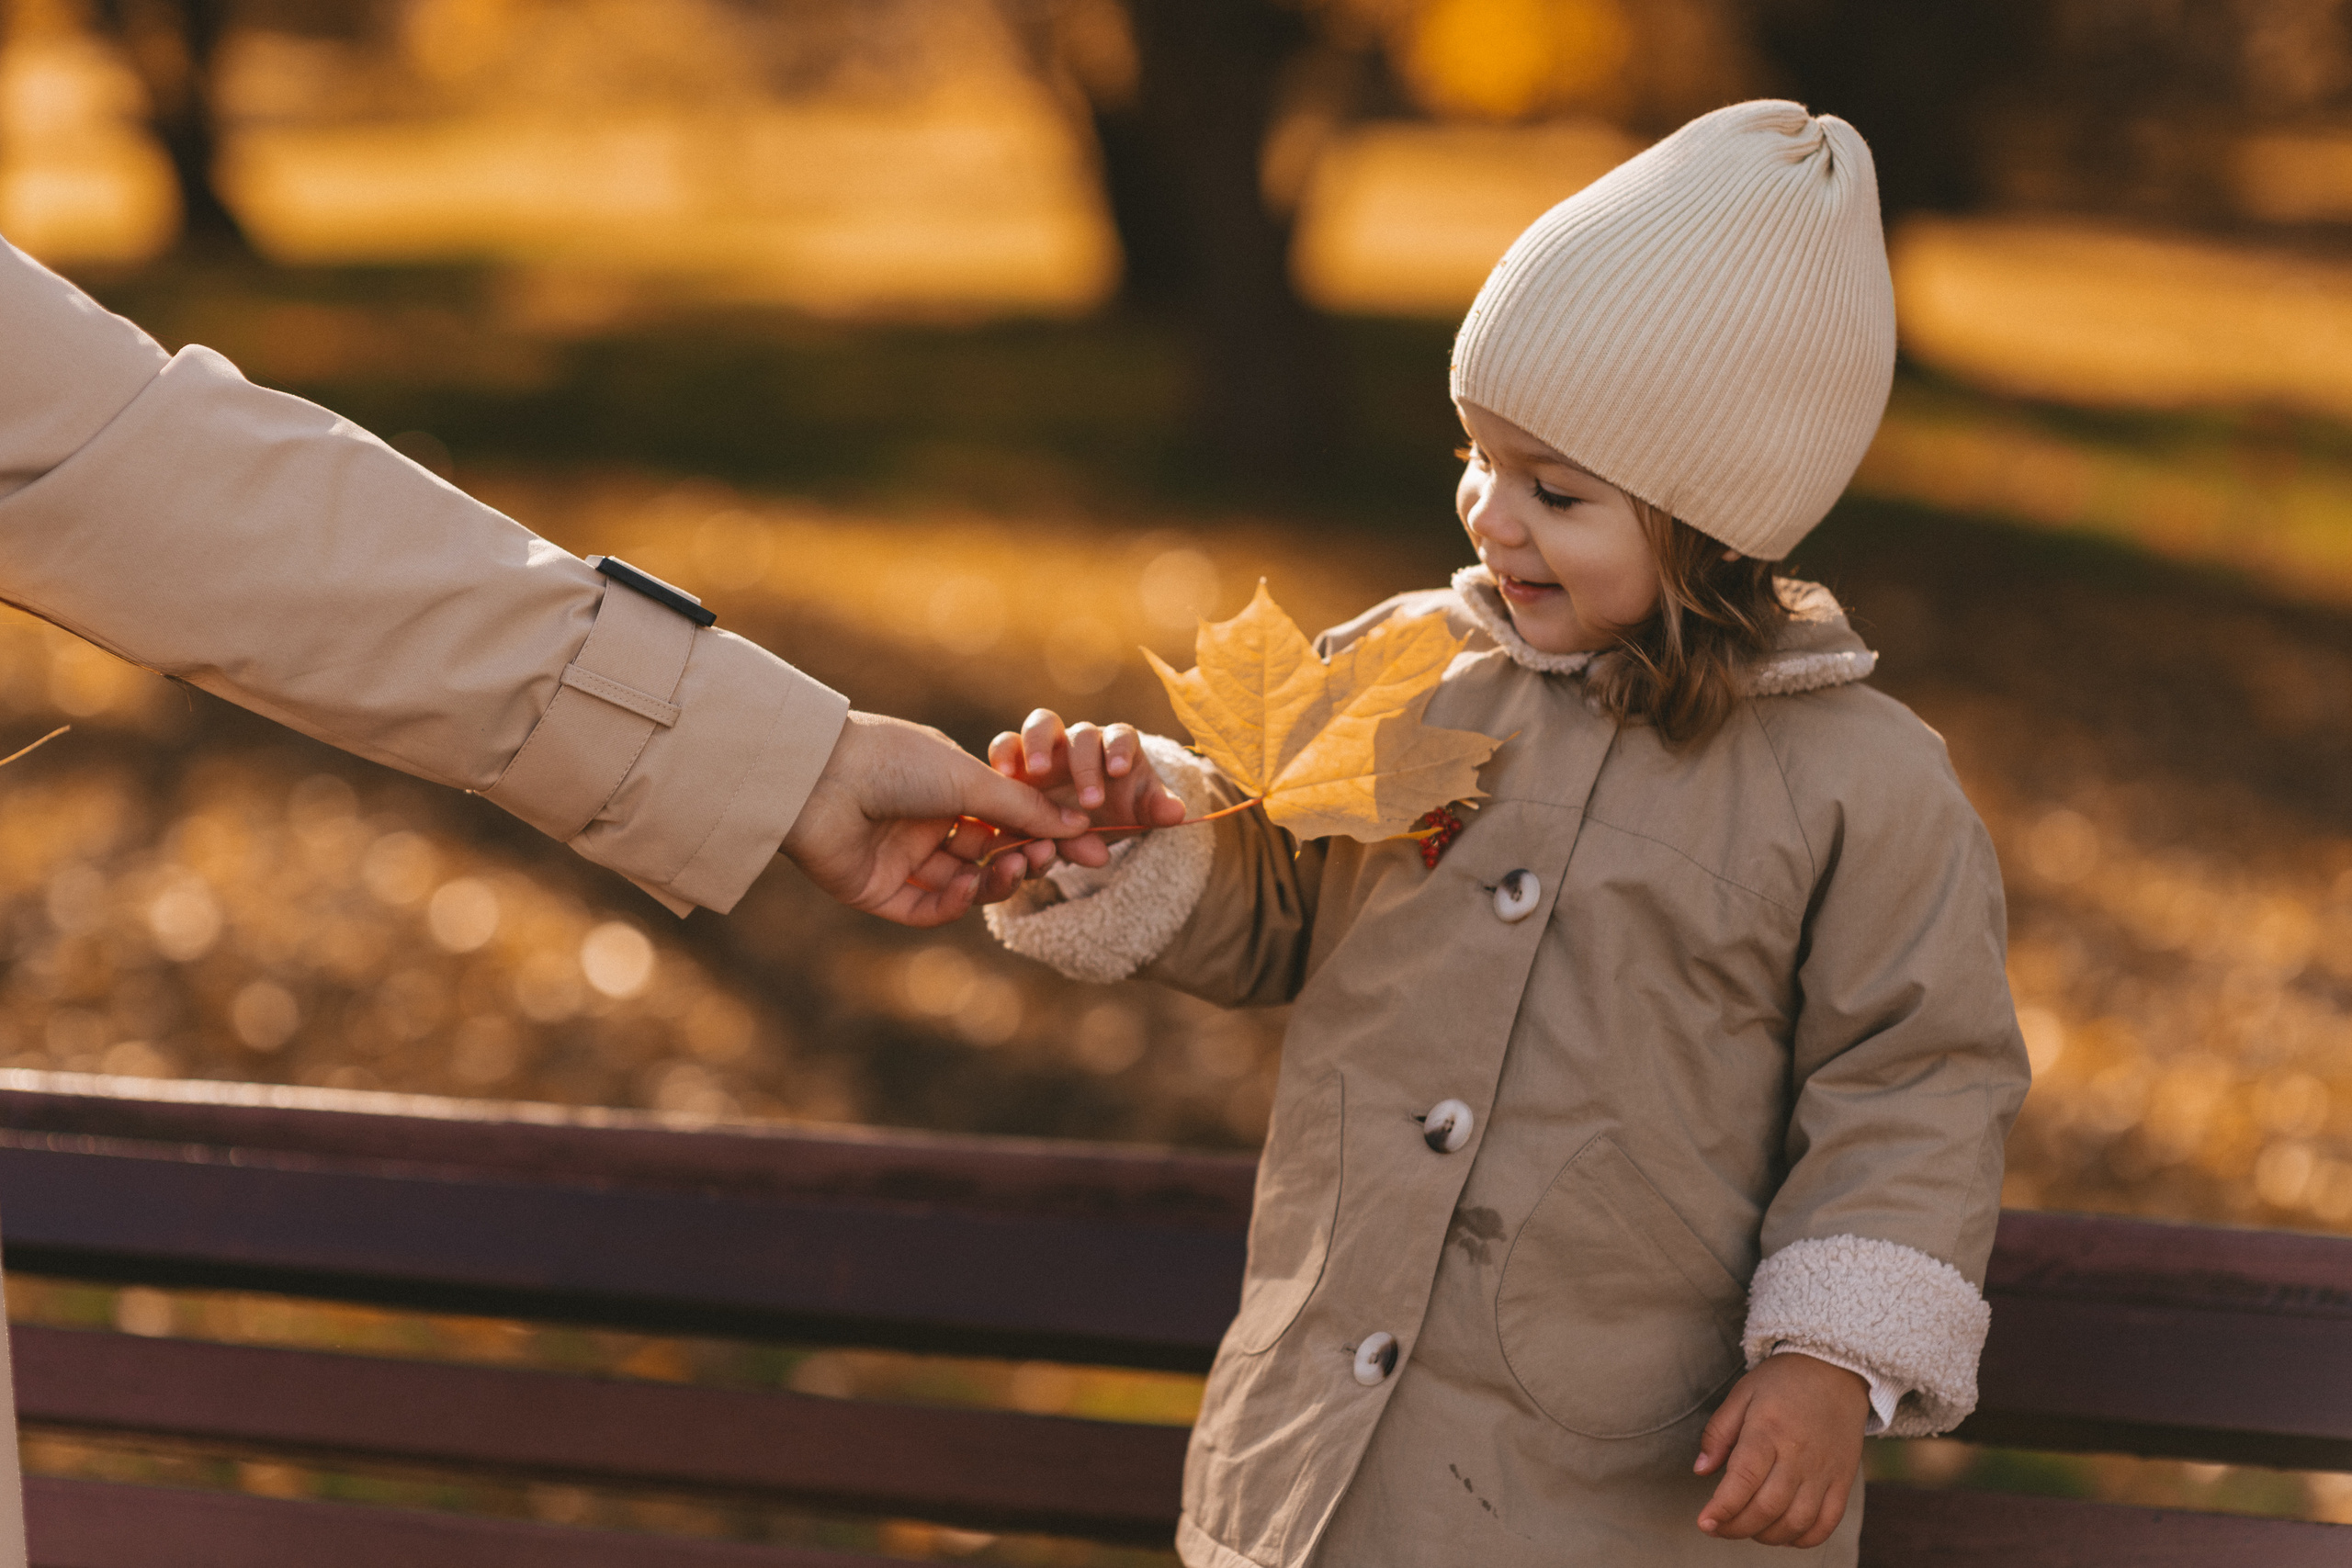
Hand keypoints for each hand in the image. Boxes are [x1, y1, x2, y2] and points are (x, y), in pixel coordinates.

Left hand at [781, 711, 1085, 926]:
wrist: (819, 778)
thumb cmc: (894, 761)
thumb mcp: (970, 779)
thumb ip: (1023, 807)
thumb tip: (1078, 826)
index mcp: (946, 787)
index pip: (1006, 819)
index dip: (1044, 834)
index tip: (1089, 848)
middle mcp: (924, 823)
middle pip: (989, 855)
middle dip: (1022, 859)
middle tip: (1046, 861)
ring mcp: (900, 859)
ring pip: (962, 884)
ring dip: (993, 882)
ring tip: (1012, 870)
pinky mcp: (877, 891)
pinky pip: (926, 908)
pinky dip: (953, 904)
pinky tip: (966, 886)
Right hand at [988, 709, 1186, 870]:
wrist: (1082, 826)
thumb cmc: (1115, 811)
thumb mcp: (1137, 814)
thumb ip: (1153, 811)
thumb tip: (1177, 813)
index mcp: (1115, 747)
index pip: (1120, 736)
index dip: (1119, 749)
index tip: (1119, 772)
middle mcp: (1080, 741)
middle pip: (1081, 733)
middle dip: (1085, 764)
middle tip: (1090, 801)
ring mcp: (1047, 747)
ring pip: (1039, 726)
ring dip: (1037, 745)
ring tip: (1035, 773)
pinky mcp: (1016, 761)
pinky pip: (1006, 746)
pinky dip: (1003, 754)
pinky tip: (1002, 775)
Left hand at [1692, 1352, 1868, 1546]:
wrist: (1836, 1369)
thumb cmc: (1783, 1381)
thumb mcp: (1742, 1394)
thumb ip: (1718, 1433)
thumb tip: (1701, 1470)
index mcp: (1768, 1430)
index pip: (1743, 1479)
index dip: (1722, 1508)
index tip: (1705, 1522)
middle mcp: (1798, 1455)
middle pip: (1767, 1507)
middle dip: (1737, 1527)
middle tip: (1719, 1528)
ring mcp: (1824, 1470)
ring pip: (1796, 1521)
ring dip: (1768, 1536)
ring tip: (1749, 1529)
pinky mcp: (1844, 1480)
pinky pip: (1827, 1522)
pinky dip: (1804, 1538)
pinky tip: (1784, 1534)